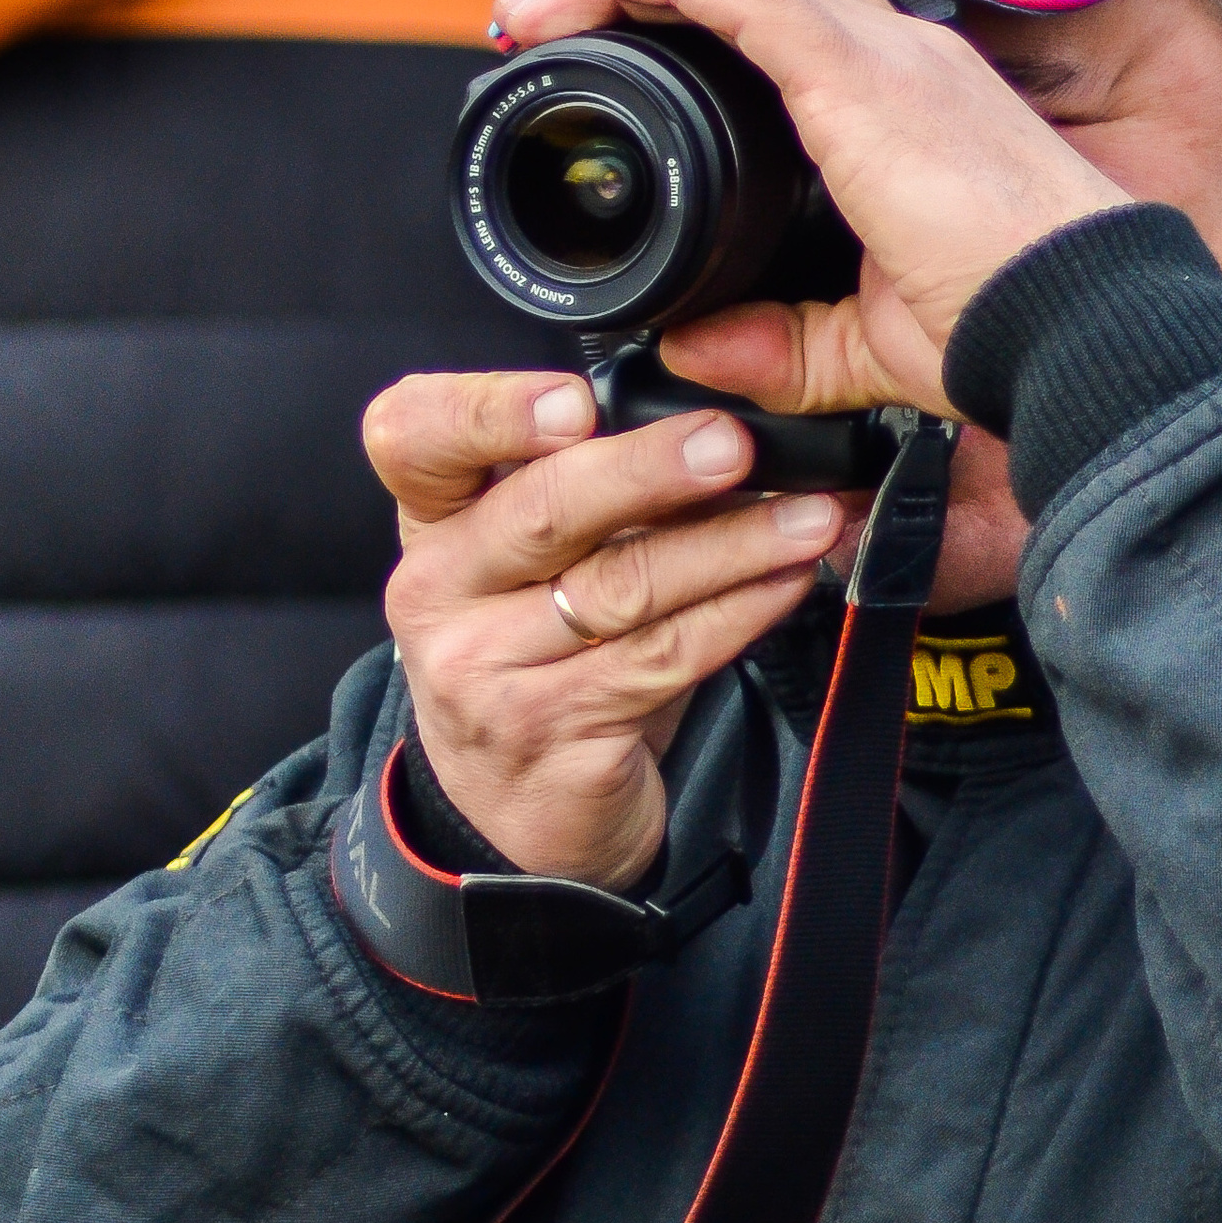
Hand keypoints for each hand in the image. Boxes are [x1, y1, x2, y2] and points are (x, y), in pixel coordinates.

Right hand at [364, 366, 860, 887]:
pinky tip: (787, 581)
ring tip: (808, 516)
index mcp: (432, 524)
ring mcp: (488, 671)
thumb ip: (588, 495)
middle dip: (649, 470)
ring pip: (622, 587)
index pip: (413, 437)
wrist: (515, 821)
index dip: (489, 410)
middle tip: (732, 444)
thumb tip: (714, 426)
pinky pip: (664, 657)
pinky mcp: (553, 732)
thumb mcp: (529, 569)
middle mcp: (441, 592)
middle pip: (541, 510)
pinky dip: (739, 612)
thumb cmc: (537, 664)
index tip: (576, 401)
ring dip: (731, 545)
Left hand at [501, 0, 1120, 414]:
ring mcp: (888, 55)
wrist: (1078, 326)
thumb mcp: (862, 346)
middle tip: (554, 12)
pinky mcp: (867, 76)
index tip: (612, 37)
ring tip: (551, 1)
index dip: (700, 4)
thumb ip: (778, 344)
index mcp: (904, 103)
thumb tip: (696, 347)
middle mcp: (900, 57)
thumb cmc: (1004, 328)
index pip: (791, 14)